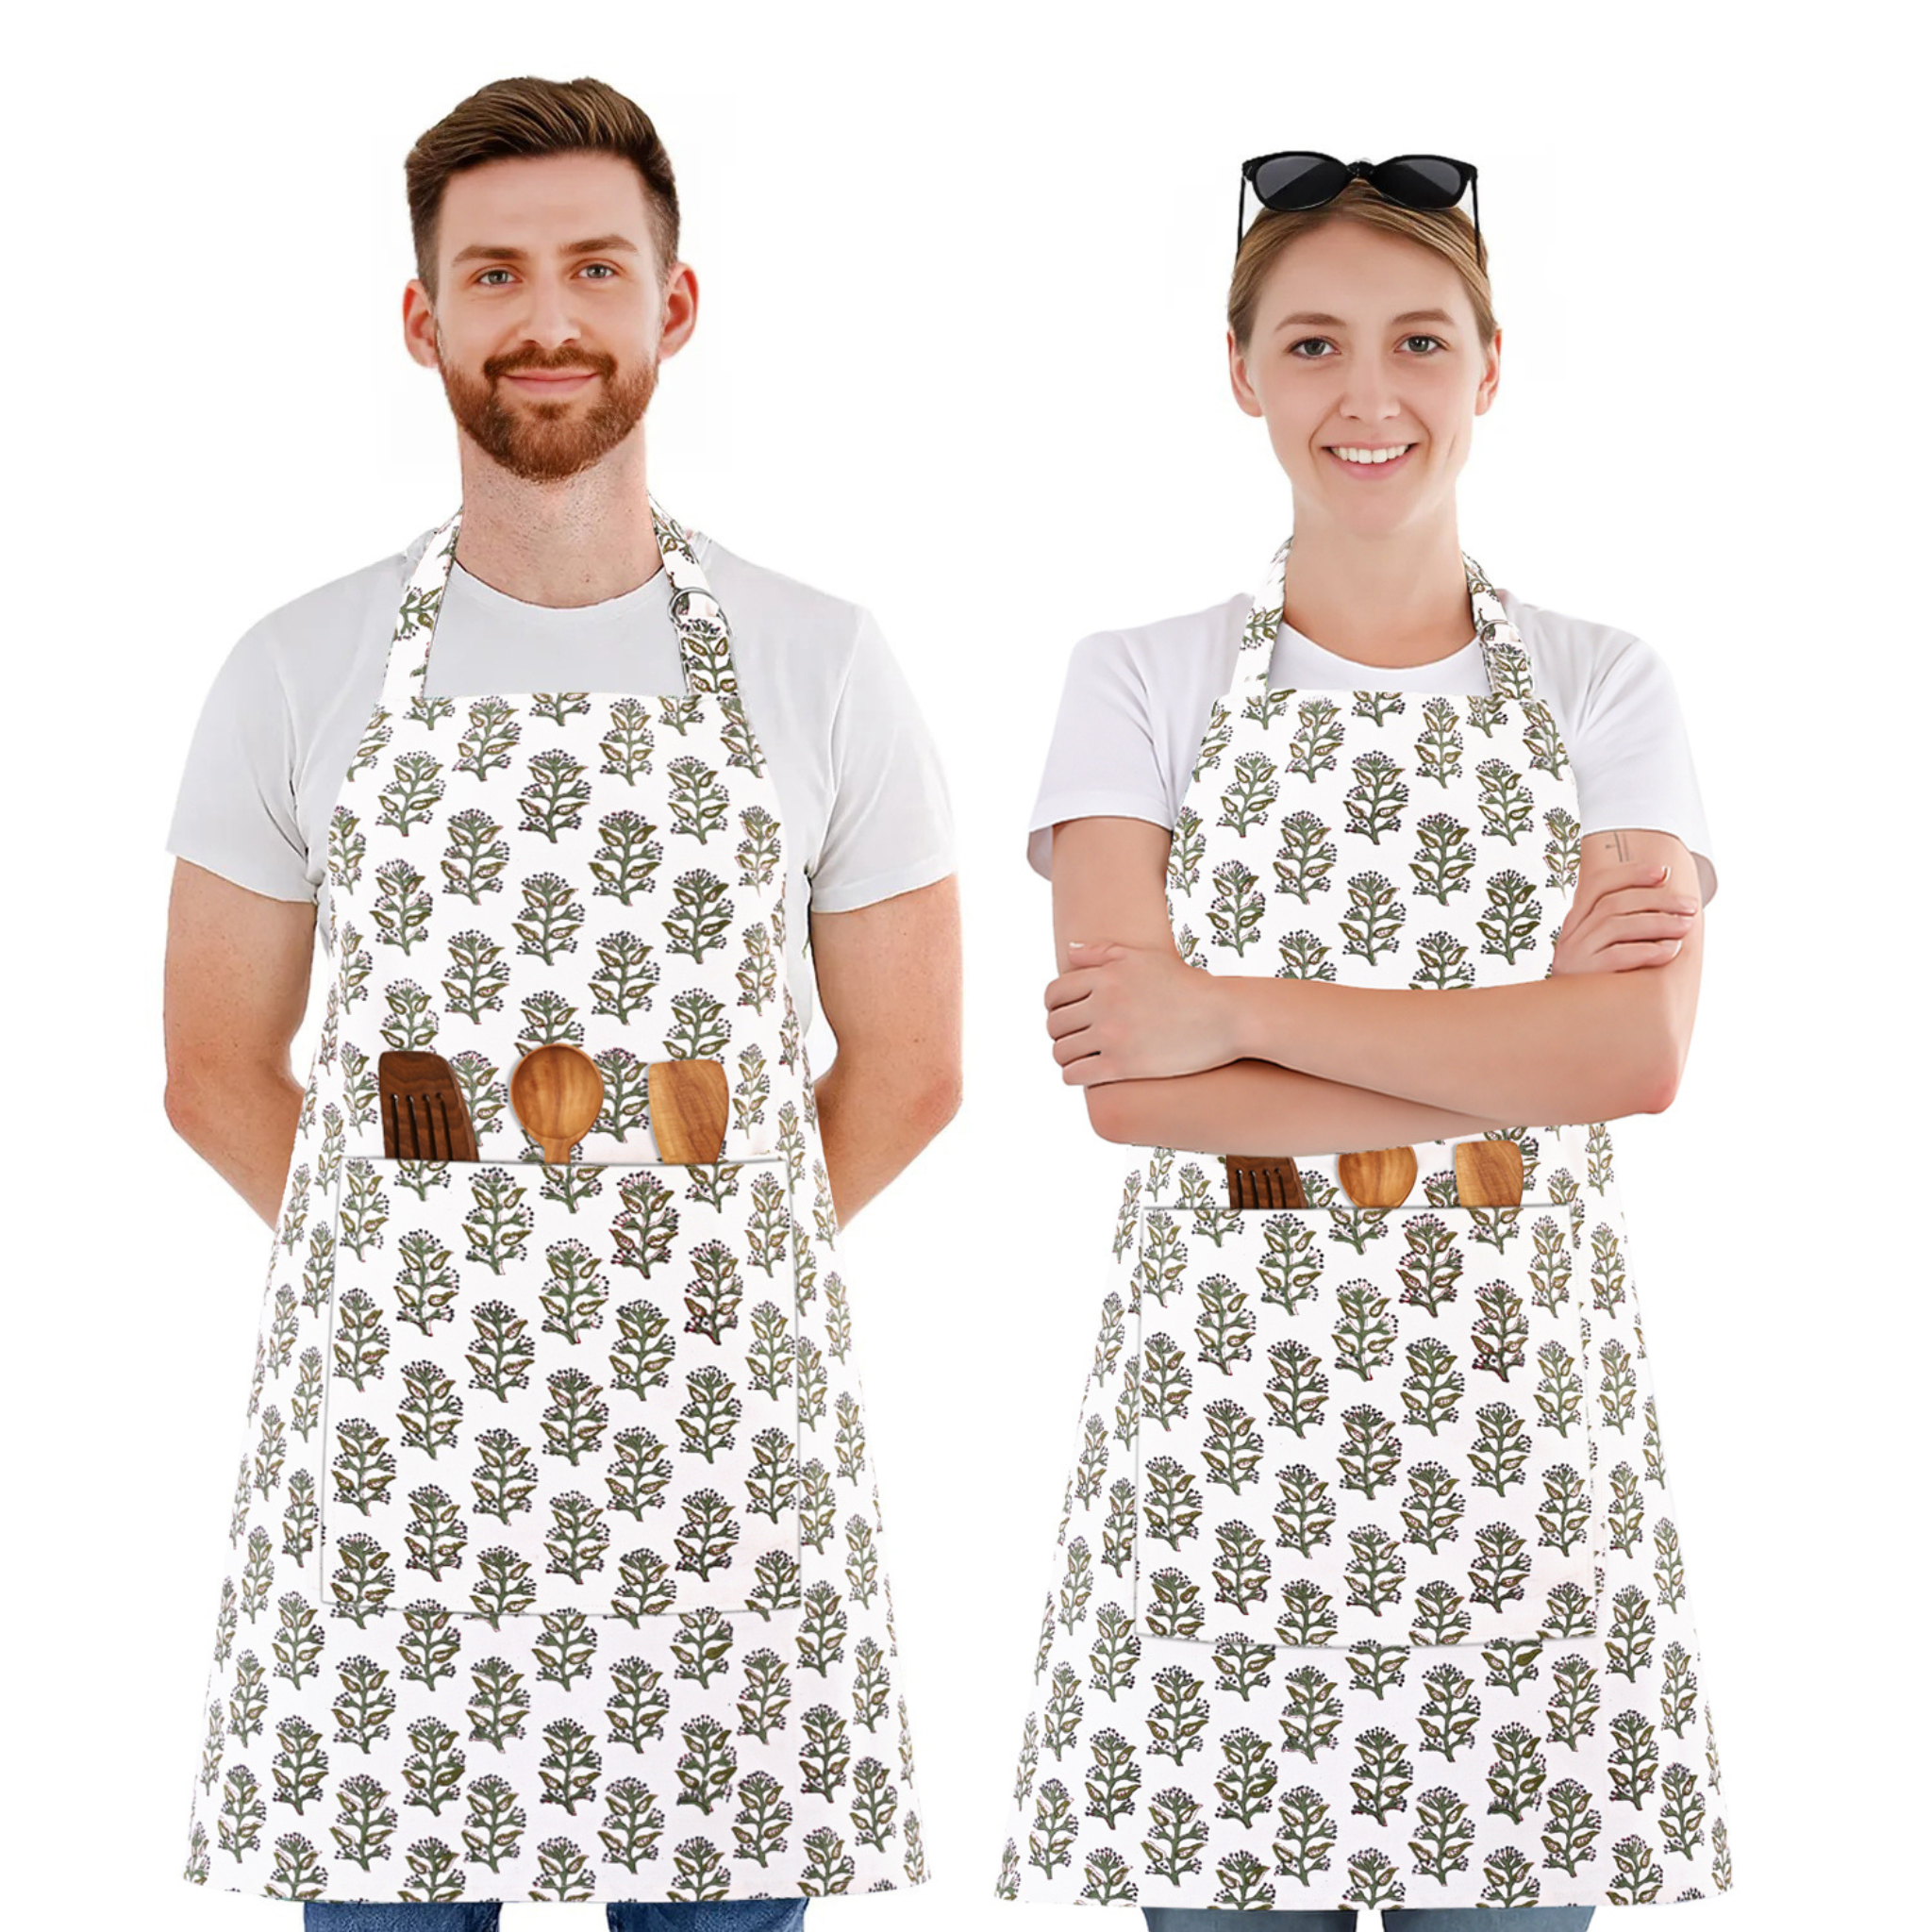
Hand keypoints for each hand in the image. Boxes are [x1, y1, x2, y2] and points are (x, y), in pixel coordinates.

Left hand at [1046, 939, 1238, 1084]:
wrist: (1224, 1016)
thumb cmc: (1187, 987)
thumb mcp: (1144, 958)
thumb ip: (1102, 952)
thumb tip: (1069, 951)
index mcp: (1106, 975)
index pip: (1054, 993)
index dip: (1053, 1007)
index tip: (1064, 1016)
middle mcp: (1104, 1003)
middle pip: (1054, 1023)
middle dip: (1060, 1032)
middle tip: (1073, 1039)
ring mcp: (1112, 1035)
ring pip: (1061, 1051)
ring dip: (1065, 1056)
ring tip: (1079, 1057)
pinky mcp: (1122, 1065)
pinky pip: (1075, 1074)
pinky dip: (1073, 1075)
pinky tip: (1085, 1074)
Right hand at [1552, 860, 1699, 975]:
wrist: (1571, 1030)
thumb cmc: (1601, 989)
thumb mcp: (1606, 953)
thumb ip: (1624, 930)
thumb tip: (1669, 907)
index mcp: (1575, 923)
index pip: (1597, 885)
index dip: (1631, 874)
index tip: (1663, 873)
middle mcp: (1570, 936)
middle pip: (1614, 902)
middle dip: (1657, 900)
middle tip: (1690, 907)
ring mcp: (1573, 955)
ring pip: (1616, 924)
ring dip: (1657, 922)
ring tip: (1685, 927)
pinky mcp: (1582, 977)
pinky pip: (1618, 956)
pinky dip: (1648, 950)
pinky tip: (1670, 951)